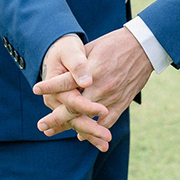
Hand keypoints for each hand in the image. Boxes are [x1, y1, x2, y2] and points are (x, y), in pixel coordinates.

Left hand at [34, 28, 153, 147]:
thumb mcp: (93, 47)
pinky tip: (82, 135)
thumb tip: (62, 74)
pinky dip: (94, 129)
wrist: (144, 47)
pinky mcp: (123, 101)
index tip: (35, 89)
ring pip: (89, 118)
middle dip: (56, 117)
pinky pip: (107, 121)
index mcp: (92, 69)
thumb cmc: (116, 43)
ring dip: (71, 126)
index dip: (50, 86)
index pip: (67, 81)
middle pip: (74, 107)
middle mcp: (101, 85)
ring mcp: (113, 96)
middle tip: (41, 125)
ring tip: (54, 131)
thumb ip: (78, 63)